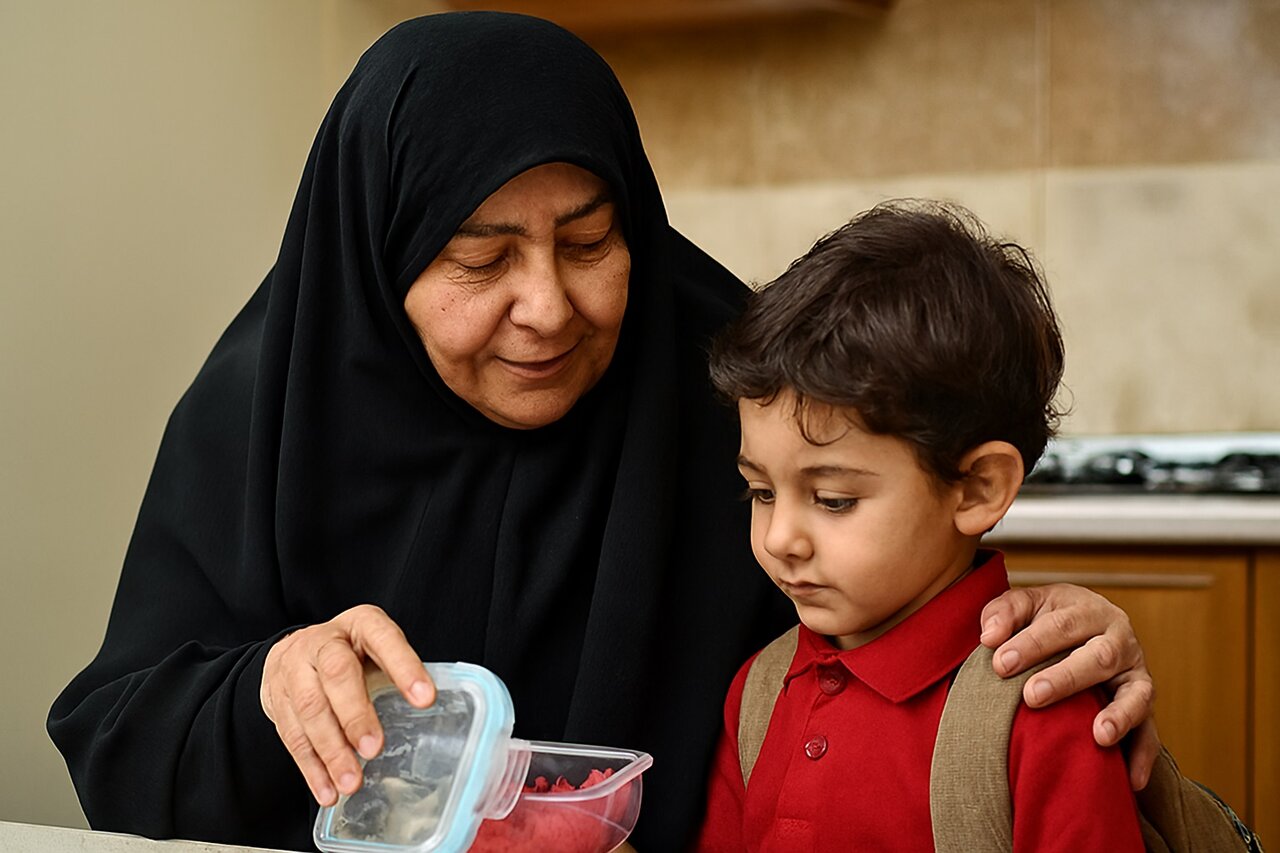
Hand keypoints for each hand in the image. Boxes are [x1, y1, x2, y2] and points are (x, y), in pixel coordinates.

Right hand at [260, 604, 434, 805]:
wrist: (294, 651)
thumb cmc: (351, 653)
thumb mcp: (377, 648)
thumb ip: (397, 673)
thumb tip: (430, 712)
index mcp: (360, 624)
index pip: (383, 639)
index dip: (404, 667)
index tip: (426, 699)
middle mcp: (323, 642)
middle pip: (337, 675)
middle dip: (356, 716)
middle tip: (375, 749)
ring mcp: (294, 669)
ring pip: (310, 710)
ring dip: (332, 751)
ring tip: (352, 782)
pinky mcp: (276, 699)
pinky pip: (292, 736)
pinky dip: (311, 768)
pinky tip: (328, 790)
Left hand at [978, 583, 1159, 788]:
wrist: (1085, 623)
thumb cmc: (1045, 617)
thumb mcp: (1025, 604)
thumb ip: (1003, 613)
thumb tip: (989, 637)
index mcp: (1087, 610)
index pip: (1060, 625)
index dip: (1030, 644)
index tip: (1000, 664)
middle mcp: (1118, 639)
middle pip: (1099, 656)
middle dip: (1066, 678)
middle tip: (1032, 696)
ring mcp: (1135, 673)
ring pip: (1136, 694)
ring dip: (1120, 716)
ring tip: (1099, 736)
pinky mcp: (1144, 704)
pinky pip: (1150, 731)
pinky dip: (1143, 755)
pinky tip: (1132, 781)